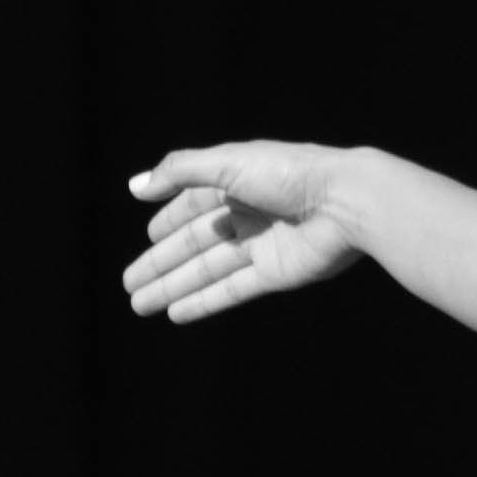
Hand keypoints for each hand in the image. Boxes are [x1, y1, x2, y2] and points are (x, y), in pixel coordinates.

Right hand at [122, 140, 367, 322]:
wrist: (347, 201)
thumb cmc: (290, 173)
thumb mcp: (228, 162)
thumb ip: (180, 171)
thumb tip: (135, 187)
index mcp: (238, 182)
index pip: (195, 205)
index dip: (170, 221)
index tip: (148, 236)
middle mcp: (248, 214)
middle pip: (195, 243)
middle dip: (160, 263)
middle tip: (128, 284)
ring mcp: (262, 246)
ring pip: (207, 271)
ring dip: (173, 287)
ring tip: (139, 305)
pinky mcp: (276, 273)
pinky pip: (232, 291)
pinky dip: (203, 302)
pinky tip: (176, 314)